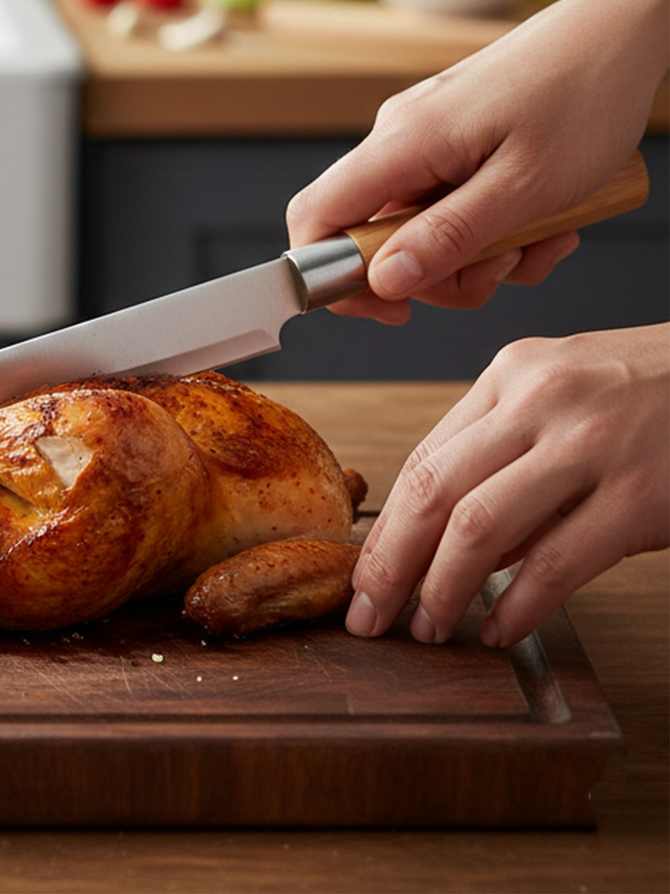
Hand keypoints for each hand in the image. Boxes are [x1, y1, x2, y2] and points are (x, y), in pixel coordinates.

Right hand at [287, 0, 668, 323]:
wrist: (623, 34)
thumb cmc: (585, 96)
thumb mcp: (524, 190)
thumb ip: (447, 238)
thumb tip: (383, 281)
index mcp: (402, 143)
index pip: (316, 218)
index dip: (332, 275)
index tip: (389, 308)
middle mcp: (400, 136)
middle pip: (376, 236)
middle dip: (440, 272)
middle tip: (502, 270)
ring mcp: (427, 136)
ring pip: (423, 227)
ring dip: (481, 254)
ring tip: (541, 238)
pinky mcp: (454, 138)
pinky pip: (453, 204)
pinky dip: (496, 227)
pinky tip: (544, 219)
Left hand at [346, 324, 669, 646]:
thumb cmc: (656, 390)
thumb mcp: (565, 395)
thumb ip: (506, 456)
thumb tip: (450, 542)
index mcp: (510, 375)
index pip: (424, 459)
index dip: (385, 527)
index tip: (362, 572)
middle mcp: (538, 402)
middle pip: (432, 491)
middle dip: (389, 564)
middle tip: (368, 613)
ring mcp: (589, 446)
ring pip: (478, 527)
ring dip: (442, 589)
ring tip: (428, 627)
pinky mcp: (639, 496)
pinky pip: (556, 561)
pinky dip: (518, 605)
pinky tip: (499, 628)